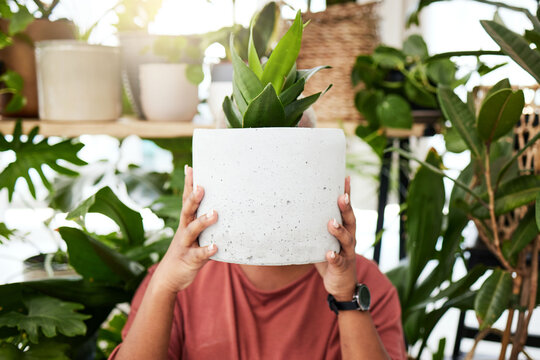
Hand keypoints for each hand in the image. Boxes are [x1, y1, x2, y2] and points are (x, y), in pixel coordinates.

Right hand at [153, 165, 217, 293]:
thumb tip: (221, 208)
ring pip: (192, 230)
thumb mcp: (194, 237)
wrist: (168, 278)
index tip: (191, 167)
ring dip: (203, 221)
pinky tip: (215, 246)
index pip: (186, 200)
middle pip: (187, 211)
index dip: (188, 184)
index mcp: (185, 223)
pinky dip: (206, 250)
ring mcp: (185, 245)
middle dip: (194, 198)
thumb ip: (204, 224)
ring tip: (215, 213)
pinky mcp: (189, 260)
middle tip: (202, 186)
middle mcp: (184, 231)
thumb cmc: (185, 253)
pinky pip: (198, 255)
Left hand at [315, 176, 357, 300]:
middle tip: (341, 196)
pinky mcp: (342, 267)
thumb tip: (295, 209)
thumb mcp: (324, 240)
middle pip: (350, 221)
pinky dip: (334, 257)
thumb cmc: (331, 257)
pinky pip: (338, 261)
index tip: (345, 178)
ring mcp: (347, 253)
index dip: (347, 194)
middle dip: (346, 208)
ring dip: (339, 231)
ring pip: (346, 239)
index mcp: (345, 230)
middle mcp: (349, 239)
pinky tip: (329, 253)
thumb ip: (316, 227)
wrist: (342, 286)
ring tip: (331, 223)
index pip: (347, 210)